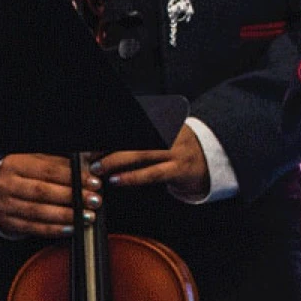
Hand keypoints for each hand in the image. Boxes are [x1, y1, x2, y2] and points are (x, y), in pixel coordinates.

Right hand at [0, 153, 102, 238]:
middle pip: (44, 191)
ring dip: (67, 215)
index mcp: (16, 164)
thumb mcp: (37, 163)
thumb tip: (88, 164)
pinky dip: (55, 229)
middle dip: (73, 197)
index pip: (49, 170)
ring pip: (40, 212)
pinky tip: (71, 228)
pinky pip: (34, 228)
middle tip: (94, 200)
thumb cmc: (22, 175)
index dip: (73, 177)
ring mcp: (6, 205)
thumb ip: (60, 164)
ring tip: (87, 216)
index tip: (93, 182)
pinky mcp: (8, 223)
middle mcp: (8, 184)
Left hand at [94, 124, 210, 197]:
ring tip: (97, 168)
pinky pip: (152, 173)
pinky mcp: (179, 169)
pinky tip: (117, 181)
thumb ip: (139, 134)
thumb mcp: (161, 132)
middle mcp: (168, 132)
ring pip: (141, 154)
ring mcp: (175, 150)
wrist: (212, 157)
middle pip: (134, 137)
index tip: (91, 140)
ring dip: (115, 162)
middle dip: (108, 146)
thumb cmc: (178, 146)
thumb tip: (106, 141)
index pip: (133, 123)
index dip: (111, 132)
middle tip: (89, 154)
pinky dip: (132, 177)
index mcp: (162, 120)